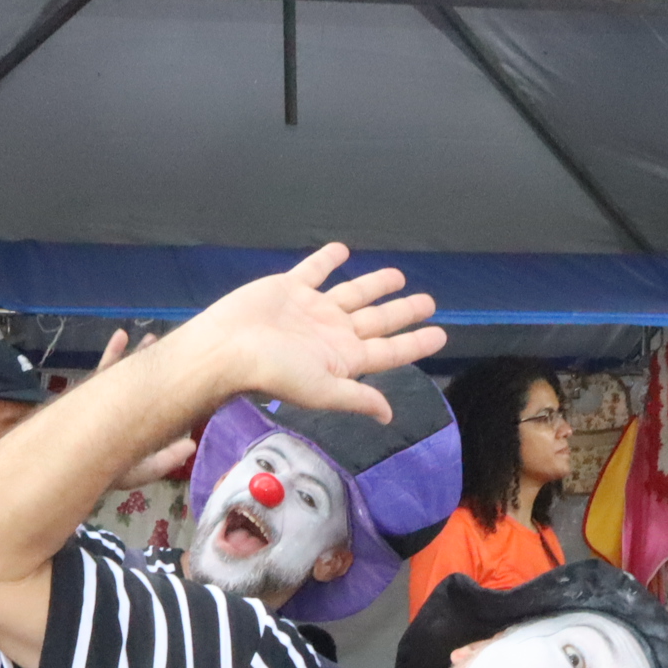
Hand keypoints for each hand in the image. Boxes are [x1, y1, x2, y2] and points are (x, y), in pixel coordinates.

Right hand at [94, 331, 200, 488]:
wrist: (60, 468)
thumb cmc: (99, 475)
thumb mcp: (135, 472)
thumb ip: (163, 460)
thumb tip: (192, 445)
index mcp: (137, 430)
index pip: (159, 409)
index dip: (174, 394)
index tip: (189, 378)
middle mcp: (123, 414)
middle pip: (143, 386)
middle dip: (156, 369)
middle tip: (174, 350)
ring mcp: (105, 402)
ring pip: (126, 374)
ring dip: (137, 357)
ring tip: (151, 339)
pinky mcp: (88, 394)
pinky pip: (103, 371)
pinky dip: (112, 353)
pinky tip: (121, 335)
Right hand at [178, 243, 444, 422]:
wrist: (226, 348)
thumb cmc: (273, 372)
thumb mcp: (323, 390)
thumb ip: (356, 398)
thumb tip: (388, 417)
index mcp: (343, 358)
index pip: (389, 351)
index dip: (416, 343)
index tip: (441, 335)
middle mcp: (331, 333)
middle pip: (377, 320)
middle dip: (403, 312)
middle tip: (428, 302)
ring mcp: (310, 309)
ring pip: (352, 293)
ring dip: (375, 285)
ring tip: (398, 276)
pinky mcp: (288, 288)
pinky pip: (314, 270)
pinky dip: (328, 260)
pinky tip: (342, 251)